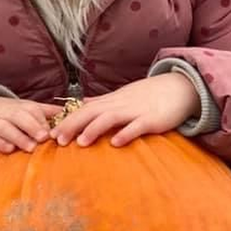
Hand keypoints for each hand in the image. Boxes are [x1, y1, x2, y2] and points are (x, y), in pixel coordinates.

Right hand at [0, 96, 61, 154]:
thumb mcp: (25, 109)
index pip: (33, 111)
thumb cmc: (7, 115)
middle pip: (19, 117)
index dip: (43, 121)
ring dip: (18, 137)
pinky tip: (9, 149)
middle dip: (32, 126)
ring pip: (5, 128)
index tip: (53, 132)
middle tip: (44, 138)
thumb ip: (46, 111)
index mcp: (20, 107)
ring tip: (30, 147)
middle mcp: (7, 114)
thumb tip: (71, 111)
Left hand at [49, 72, 200, 147]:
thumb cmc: (149, 94)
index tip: (50, 134)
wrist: (179, 87)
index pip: (84, 110)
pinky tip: (116, 143)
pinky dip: (126, 133)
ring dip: (94, 129)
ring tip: (80, 143)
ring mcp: (135, 111)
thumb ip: (102, 101)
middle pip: (91, 112)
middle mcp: (120, 104)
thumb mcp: (122, 96)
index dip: (66, 121)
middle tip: (56, 140)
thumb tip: (82, 102)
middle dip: (72, 125)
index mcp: (111, 101)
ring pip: (110, 117)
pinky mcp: (152, 120)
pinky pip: (137, 126)